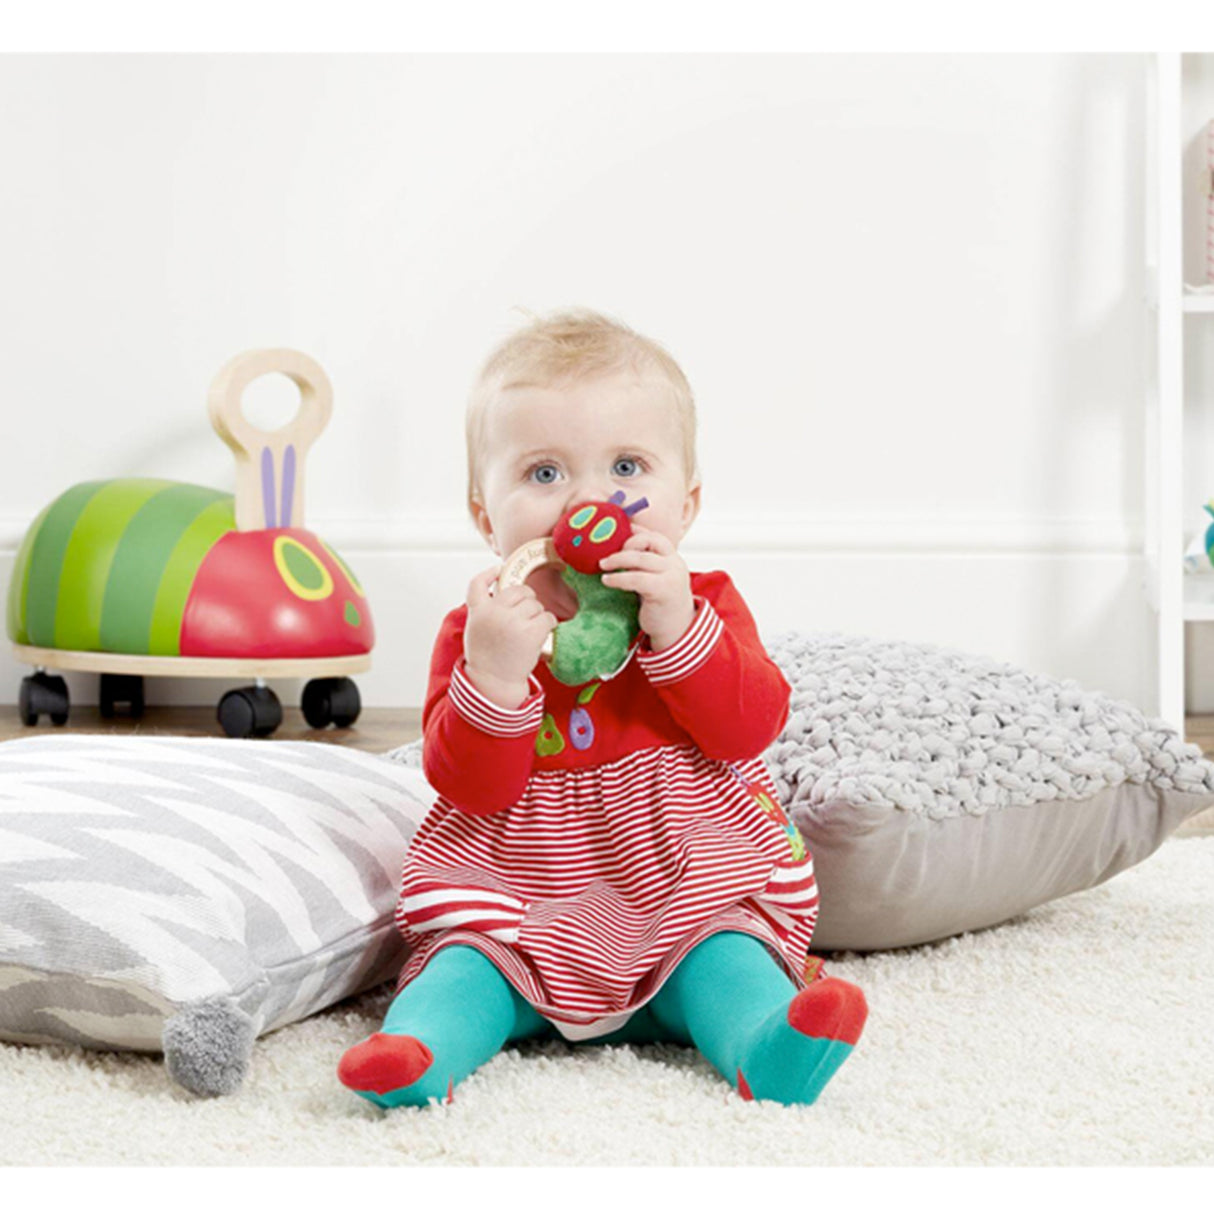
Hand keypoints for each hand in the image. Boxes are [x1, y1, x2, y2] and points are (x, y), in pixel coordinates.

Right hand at [462, 565, 557, 707]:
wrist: (494, 682)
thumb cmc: (488, 658)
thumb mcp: (477, 630)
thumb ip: (486, 611)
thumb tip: (505, 597)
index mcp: (478, 611)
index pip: (477, 584)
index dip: (488, 574)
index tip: (498, 570)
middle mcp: (494, 612)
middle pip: (518, 591)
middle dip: (526, 600)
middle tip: (524, 617)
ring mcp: (512, 621)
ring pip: (535, 604)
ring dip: (537, 615)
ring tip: (529, 632)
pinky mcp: (530, 632)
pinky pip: (548, 617)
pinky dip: (549, 624)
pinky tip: (541, 633)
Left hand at [598, 526, 695, 651]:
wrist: (677, 629)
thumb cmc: (661, 604)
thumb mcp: (656, 579)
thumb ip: (643, 565)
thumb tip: (615, 551)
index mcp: (673, 558)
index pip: (655, 535)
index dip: (635, 531)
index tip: (615, 531)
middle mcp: (675, 563)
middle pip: (648, 541)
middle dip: (625, 543)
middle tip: (606, 554)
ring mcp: (671, 576)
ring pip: (641, 558)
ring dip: (617, 559)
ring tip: (602, 565)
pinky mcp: (663, 590)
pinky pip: (637, 578)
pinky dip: (619, 578)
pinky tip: (607, 581)